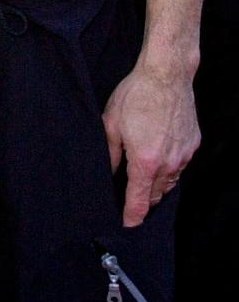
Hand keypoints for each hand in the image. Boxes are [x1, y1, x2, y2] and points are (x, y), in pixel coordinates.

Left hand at [101, 64, 198, 226]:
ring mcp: (183, 155)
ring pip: (169, 182)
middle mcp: (168, 163)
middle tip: (131, 196)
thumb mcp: (111, 124)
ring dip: (157, 184)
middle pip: (155, 195)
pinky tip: (159, 154)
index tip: (127, 225)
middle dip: (144, 200)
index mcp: (145, 161)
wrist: (166, 75)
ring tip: (143, 175)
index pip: (138, 201)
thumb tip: (108, 173)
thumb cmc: (136, 95)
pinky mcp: (192, 145)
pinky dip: (169, 167)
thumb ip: (110, 154)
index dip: (131, 217)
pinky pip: (180, 165)